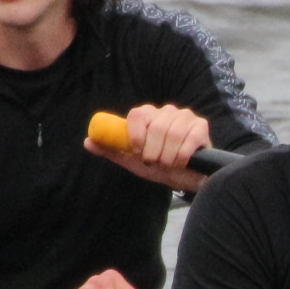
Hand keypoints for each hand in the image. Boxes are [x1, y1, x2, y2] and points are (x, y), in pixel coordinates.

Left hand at [86, 102, 211, 190]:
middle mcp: (167, 111)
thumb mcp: (132, 160)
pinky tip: (182, 162)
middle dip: (153, 152)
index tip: (138, 152)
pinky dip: (181, 157)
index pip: (137, 114)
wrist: (184, 178)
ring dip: (168, 157)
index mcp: (149, 114)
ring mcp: (186, 117)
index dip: (136, 136)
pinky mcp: (201, 126)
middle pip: (156, 127)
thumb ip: (112, 149)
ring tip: (168, 164)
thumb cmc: (158, 166)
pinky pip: (188, 141)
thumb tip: (88, 142)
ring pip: (172, 135)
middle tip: (155, 162)